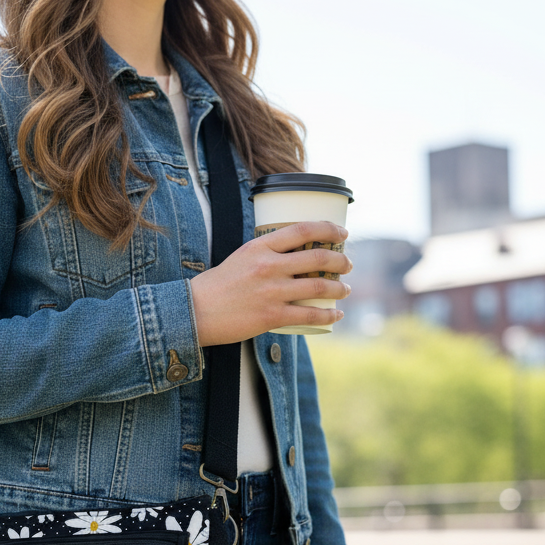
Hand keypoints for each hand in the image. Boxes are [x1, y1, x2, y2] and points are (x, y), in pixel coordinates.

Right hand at [189, 221, 352, 346]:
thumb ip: (267, 254)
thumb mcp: (242, 257)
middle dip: (341, 260)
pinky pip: (310, 314)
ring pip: (319, 286)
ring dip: (340, 288)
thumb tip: (295, 256)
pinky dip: (329, 315)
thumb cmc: (218, 285)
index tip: (342, 233)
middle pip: (318, 258)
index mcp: (260, 247)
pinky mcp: (272, 315)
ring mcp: (272, 291)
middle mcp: (268, 266)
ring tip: (345, 289)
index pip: (302, 229)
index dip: (328, 228)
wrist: (196, 312)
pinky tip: (336, 314)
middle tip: (347, 264)